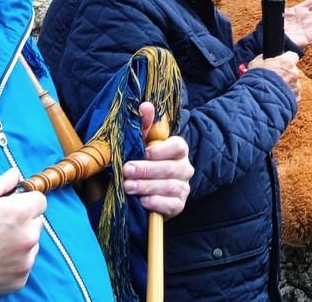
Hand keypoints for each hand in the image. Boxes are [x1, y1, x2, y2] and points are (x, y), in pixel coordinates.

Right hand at [0, 169, 44, 299]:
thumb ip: (0, 183)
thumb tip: (15, 174)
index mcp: (20, 212)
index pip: (39, 201)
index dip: (25, 201)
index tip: (11, 206)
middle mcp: (28, 236)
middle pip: (36, 222)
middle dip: (22, 222)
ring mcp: (25, 260)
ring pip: (31, 244)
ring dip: (19, 243)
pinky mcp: (20, 279)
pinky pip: (23, 265)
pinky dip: (13, 263)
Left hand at [123, 102, 193, 219]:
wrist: (142, 191)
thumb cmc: (142, 163)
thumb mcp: (140, 144)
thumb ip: (144, 125)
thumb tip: (146, 106)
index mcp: (178, 150)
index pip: (178, 146)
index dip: (161, 150)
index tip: (144, 152)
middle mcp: (185, 168)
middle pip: (171, 168)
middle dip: (146, 170)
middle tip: (126, 171)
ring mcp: (183, 188)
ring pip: (170, 187)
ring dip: (147, 187)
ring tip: (127, 187)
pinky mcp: (178, 205)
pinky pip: (171, 205)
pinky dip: (156, 203)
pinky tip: (142, 201)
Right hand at [250, 51, 300, 102]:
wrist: (259, 99)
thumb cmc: (257, 80)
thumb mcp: (255, 64)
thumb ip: (262, 59)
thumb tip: (263, 57)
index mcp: (286, 62)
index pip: (293, 55)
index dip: (286, 59)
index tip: (280, 62)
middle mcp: (294, 73)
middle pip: (293, 70)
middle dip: (285, 73)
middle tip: (274, 78)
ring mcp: (296, 86)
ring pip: (293, 83)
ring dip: (286, 85)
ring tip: (274, 90)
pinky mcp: (296, 98)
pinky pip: (293, 95)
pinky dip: (287, 96)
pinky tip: (277, 97)